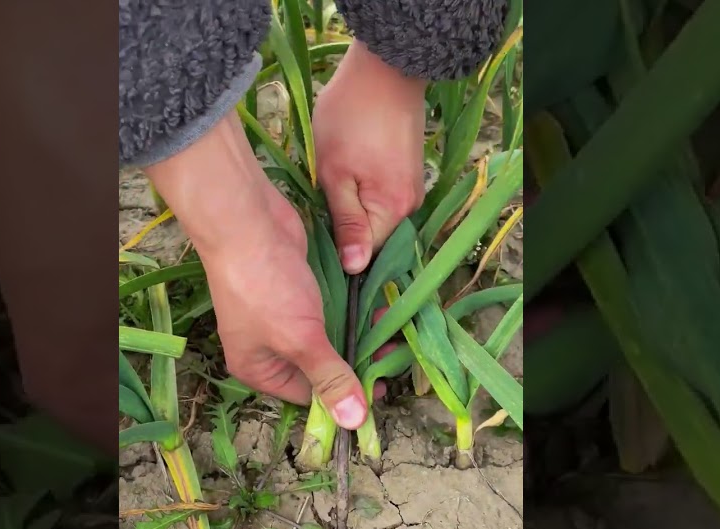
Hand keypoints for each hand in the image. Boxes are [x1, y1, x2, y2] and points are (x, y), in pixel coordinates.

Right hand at [145, 113, 368, 429]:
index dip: (344, 396)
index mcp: (259, 369)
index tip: (383, 389)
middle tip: (395, 355)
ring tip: (394, 329)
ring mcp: (284, 317)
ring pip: (331, 337)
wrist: (248, 220)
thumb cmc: (265, 286)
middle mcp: (270, 348)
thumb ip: (330, 378)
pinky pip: (333, 310)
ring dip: (361, 334)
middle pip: (322, 368)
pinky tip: (380, 306)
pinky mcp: (300, 290)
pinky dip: (355, 310)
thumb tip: (354, 423)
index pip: (308, 397)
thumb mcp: (301, 339)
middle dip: (357, 361)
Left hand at [313, 41, 427, 273]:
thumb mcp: (335, 173)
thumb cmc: (351, 117)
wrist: (385, 68)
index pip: (364, 255)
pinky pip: (380, 198)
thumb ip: (346, 223)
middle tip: (312, 215)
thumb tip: (354, 270)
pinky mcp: (406, 172)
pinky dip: (361, 195)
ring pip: (374, 217)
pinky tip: (342, 180)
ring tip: (325, 194)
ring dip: (350, 211)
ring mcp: (410, 188)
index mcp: (394, 211)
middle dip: (343, 232)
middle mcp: (411, 206)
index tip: (309, 244)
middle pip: (371, 237)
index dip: (336, 253)